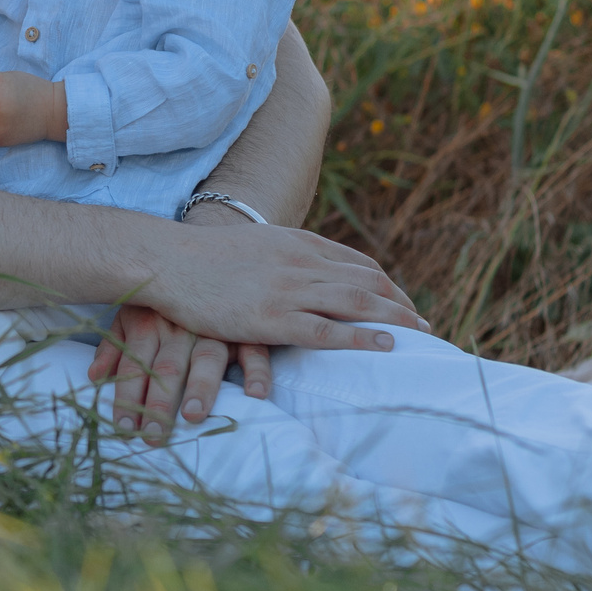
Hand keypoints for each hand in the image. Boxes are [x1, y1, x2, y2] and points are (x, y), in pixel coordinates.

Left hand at [88, 305, 271, 443]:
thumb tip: (93, 378)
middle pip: (168, 368)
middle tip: (154, 436)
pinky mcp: (246, 328)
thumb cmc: (160, 297)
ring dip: (201, 388)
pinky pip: (255, 349)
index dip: (127, 397)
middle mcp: (180, 327)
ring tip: (193, 416)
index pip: (135, 365)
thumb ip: (113, 347)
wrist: (198, 254)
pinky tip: (255, 394)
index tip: (123, 428)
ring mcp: (215, 327)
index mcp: (148, 324)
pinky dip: (257, 371)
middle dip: (159, 405)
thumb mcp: (130, 314)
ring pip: (207, 359)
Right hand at [141, 219, 425, 352]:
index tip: (403, 305)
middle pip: (368, 282)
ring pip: (358, 303)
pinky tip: (386, 347)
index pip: (359, 264)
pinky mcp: (270, 317)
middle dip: (402, 305)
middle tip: (425, 326)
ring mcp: (287, 289)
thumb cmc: (200, 258)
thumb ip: (282, 256)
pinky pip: (327, 329)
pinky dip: (362, 337)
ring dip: (396, 320)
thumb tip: (301, 270)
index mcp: (297, 243)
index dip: (388, 286)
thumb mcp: (253, 245)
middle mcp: (300, 262)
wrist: (165, 260)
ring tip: (422, 337)